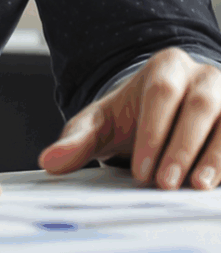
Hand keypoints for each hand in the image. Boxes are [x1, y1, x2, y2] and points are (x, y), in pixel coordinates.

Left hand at [40, 48, 220, 189]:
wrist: (162, 118)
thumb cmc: (131, 118)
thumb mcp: (100, 125)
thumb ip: (76, 141)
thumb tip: (50, 160)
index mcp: (166, 65)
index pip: (160, 93)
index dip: (152, 132)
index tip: (139, 170)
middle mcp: (203, 76)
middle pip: (199, 105)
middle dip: (182, 146)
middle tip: (166, 183)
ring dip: (216, 156)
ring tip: (197, 187)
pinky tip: (216, 186)